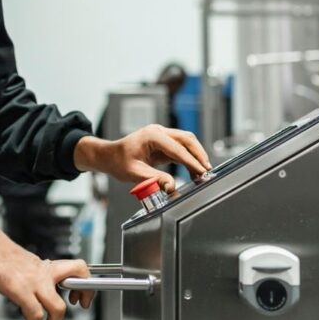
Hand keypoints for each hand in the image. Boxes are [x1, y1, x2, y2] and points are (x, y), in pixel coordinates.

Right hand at [0, 236, 93, 319]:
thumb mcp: (23, 264)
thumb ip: (33, 275)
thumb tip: (36, 289)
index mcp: (45, 266)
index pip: (78, 268)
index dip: (86, 283)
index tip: (81, 296)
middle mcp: (43, 272)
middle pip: (79, 277)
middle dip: (86, 294)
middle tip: (80, 305)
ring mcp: (33, 281)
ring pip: (59, 307)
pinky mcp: (19, 289)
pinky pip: (36, 314)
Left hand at [74, 125, 211, 191]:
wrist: (110, 156)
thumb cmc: (118, 161)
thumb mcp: (134, 173)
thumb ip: (154, 179)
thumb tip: (171, 187)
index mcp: (152, 136)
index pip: (177, 148)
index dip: (191, 161)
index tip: (202, 172)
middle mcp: (159, 132)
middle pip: (186, 140)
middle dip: (199, 155)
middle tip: (207, 172)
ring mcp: (162, 136)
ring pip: (186, 142)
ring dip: (196, 156)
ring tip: (202, 174)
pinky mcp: (164, 143)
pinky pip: (181, 149)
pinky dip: (189, 159)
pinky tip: (193, 172)